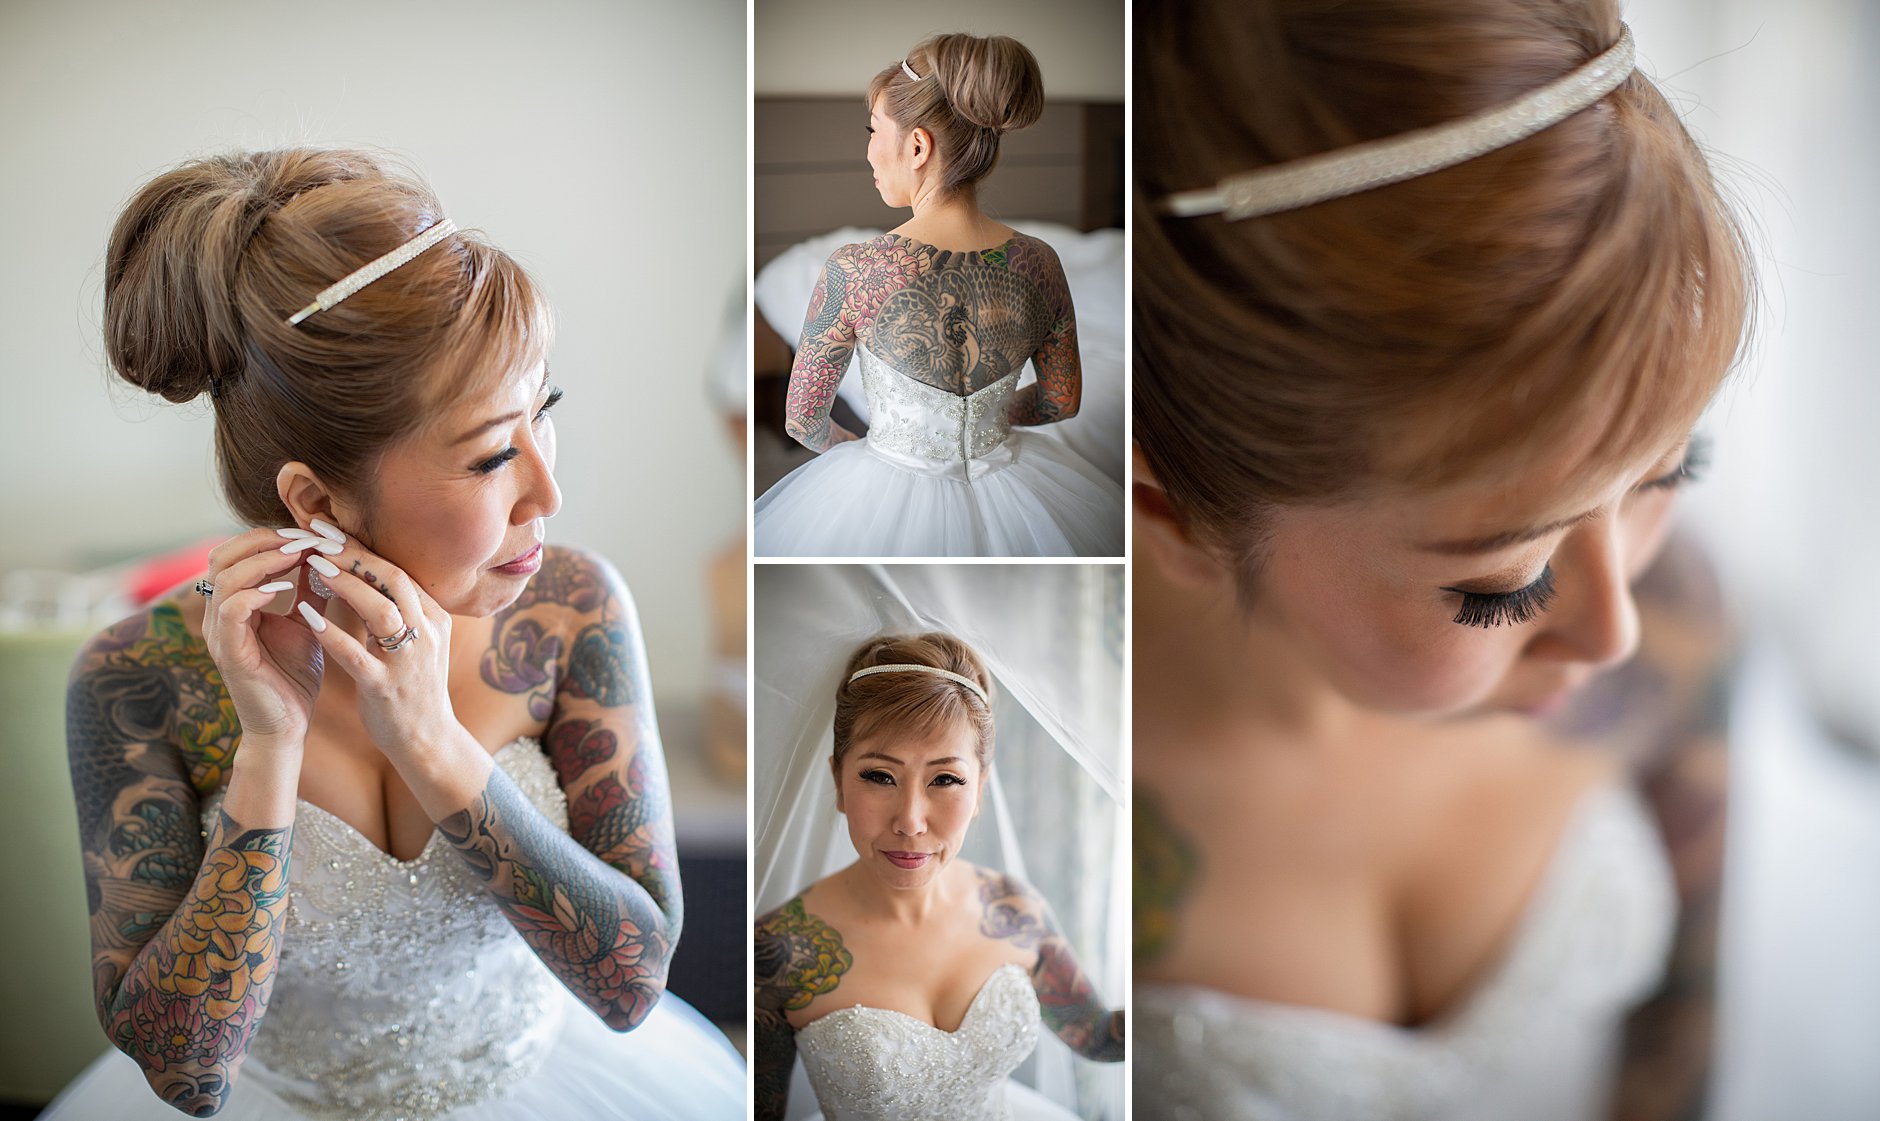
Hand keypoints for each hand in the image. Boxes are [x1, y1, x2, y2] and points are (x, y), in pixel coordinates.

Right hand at [199, 528, 336, 744]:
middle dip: (262, 540)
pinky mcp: (228, 653)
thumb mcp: (307, 622)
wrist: (288, 725)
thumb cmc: (294, 676)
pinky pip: (231, 610)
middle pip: (221, 555)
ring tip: (298, 555)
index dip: (269, 537)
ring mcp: (219, 633)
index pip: (236, 553)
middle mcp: (219, 614)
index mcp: (234, 604)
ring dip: (263, 560)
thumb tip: (324, 555)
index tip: (308, 532)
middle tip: (301, 537)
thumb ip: (308, 590)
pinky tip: (285, 588)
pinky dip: (256, 592)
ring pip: (224, 577)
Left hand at [294, 530, 460, 763]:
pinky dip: (332, 634)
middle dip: (355, 556)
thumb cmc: (413, 686)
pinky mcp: (385, 688)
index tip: (331, 532)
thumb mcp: (417, 642)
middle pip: (393, 581)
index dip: (364, 549)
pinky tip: (308, 618)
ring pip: (380, 612)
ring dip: (346, 584)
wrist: (428, 739)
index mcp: (434, 619)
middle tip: (319, 538)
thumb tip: (363, 573)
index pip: (399, 572)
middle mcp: (426, 634)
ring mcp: (407, 661)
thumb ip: (397, 611)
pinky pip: (357, 656)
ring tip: (313, 565)